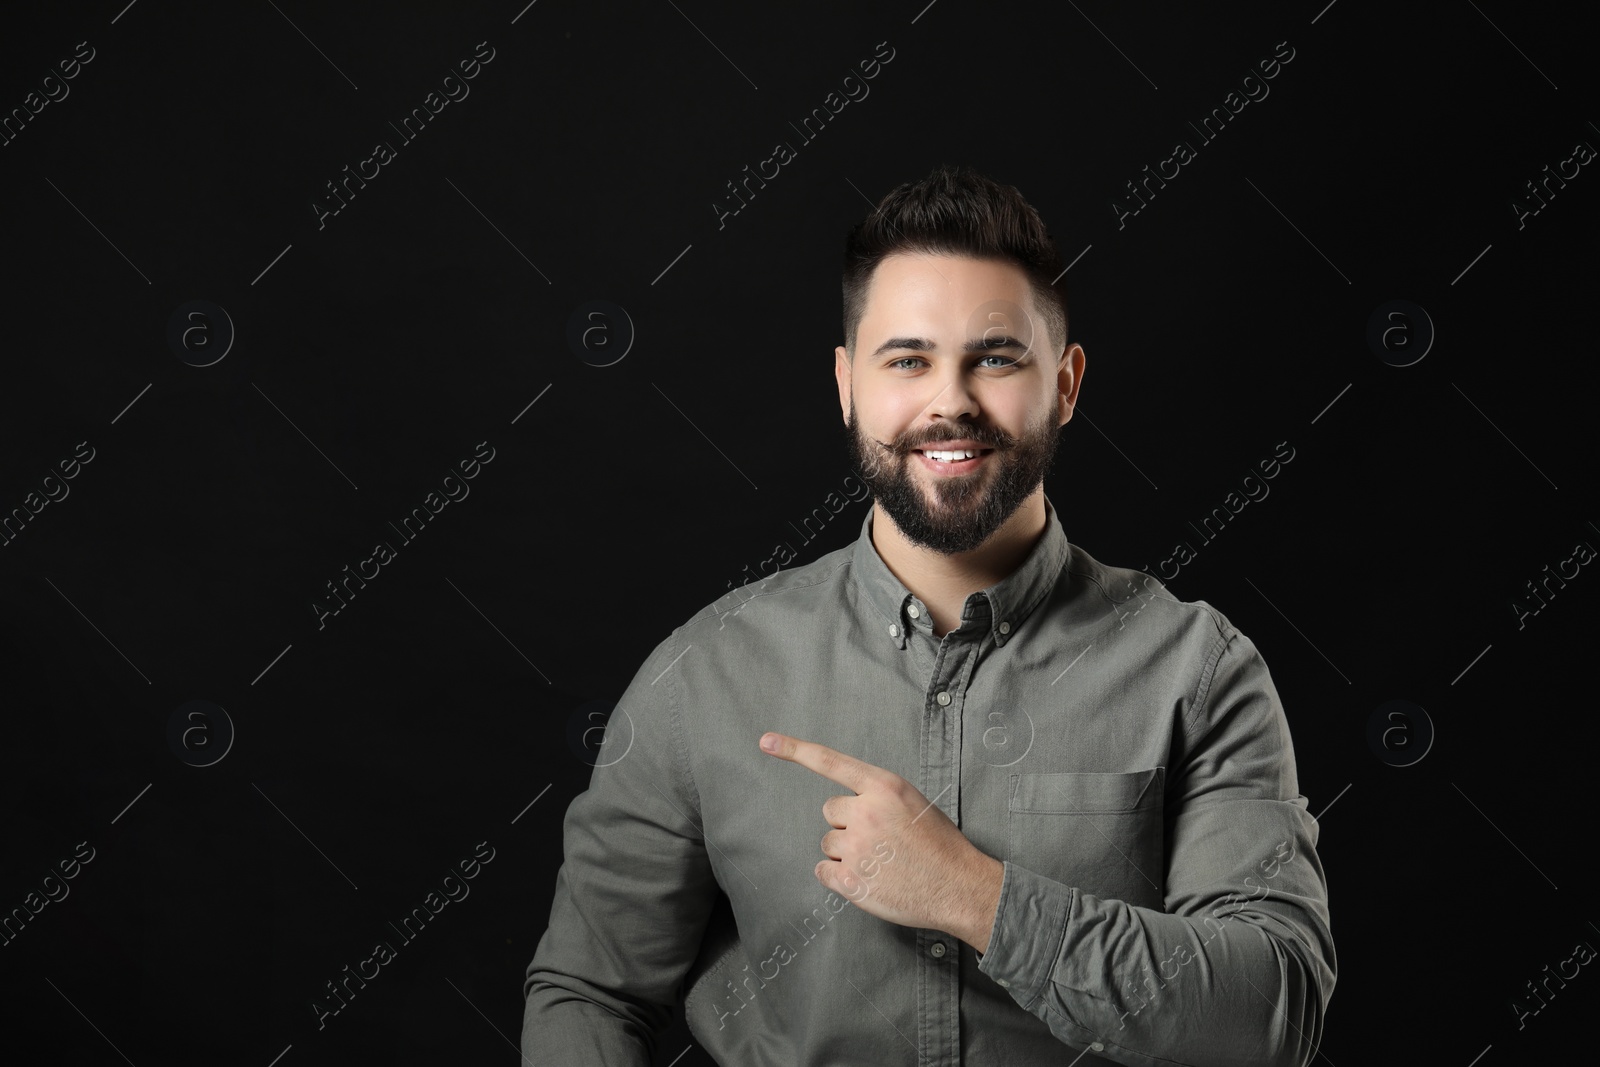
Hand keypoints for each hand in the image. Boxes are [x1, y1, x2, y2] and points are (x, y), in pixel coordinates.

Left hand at [759, 731, 1003, 951]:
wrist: (958, 886)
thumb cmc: (939, 845)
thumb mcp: (913, 803)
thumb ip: (879, 797)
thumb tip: (850, 806)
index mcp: (883, 786)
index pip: (831, 762)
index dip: (795, 750)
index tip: (765, 741)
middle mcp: (865, 812)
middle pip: (830, 812)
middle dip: (847, 825)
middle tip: (879, 841)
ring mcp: (856, 847)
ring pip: (828, 844)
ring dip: (846, 853)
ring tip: (881, 863)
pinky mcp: (850, 880)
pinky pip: (823, 871)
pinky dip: (840, 877)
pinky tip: (869, 880)